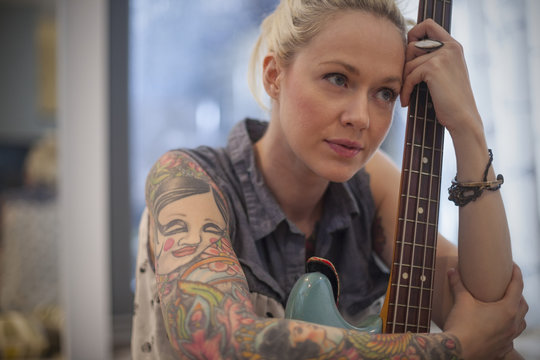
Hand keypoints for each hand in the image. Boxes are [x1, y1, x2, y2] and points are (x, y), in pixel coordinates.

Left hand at [401, 19, 482, 138]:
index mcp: (453, 46)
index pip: (428, 25)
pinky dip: (405, 90)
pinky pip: (409, 76)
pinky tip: (407, 102)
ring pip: (408, 63)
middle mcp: (449, 47)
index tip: (409, 56)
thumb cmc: (451, 101)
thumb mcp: (445, 74)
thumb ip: (431, 59)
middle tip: (407, 82)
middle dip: (405, 65)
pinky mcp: (434, 68)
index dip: (413, 35)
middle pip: (412, 45)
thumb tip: (407, 51)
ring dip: (404, 81)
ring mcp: (442, 56)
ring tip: (407, 94)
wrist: (463, 118)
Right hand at [443, 264, 527, 359]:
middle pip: (523, 305)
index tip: (514, 266)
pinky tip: (498, 328)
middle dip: (518, 294)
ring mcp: (509, 339)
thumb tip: (452, 271)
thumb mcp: (461, 301)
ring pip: (521, 323)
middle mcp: (513, 324)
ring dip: (517, 314)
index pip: (517, 286)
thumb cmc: (462, 325)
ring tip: (506, 308)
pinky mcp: (502, 349)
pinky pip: (511, 338)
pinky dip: (508, 330)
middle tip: (508, 287)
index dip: (516, 274)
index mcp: (507, 310)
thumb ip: (458, 284)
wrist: (457, 351)